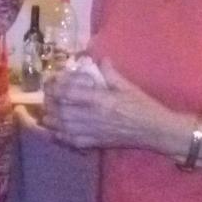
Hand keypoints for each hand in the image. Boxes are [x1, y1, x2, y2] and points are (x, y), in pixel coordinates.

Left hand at [41, 59, 170, 150]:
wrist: (156, 130)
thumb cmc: (143, 106)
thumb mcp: (127, 86)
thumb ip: (110, 72)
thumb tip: (99, 59)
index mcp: (102, 100)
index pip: (70, 94)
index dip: (56, 88)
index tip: (51, 82)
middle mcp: (94, 117)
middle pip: (62, 112)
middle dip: (50, 104)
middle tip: (46, 97)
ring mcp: (94, 132)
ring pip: (64, 128)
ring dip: (51, 120)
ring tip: (47, 112)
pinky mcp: (96, 143)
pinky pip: (73, 141)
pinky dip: (61, 136)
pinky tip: (55, 130)